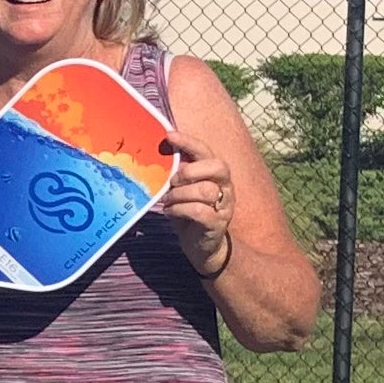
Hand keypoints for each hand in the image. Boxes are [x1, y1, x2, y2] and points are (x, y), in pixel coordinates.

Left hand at [159, 129, 232, 269]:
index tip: (169, 136)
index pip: (206, 151)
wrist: (203, 246)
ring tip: (169, 201)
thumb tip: (158, 156)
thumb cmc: (189, 213)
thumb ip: (177, 175)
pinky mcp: (218, 223)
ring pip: (205, 190)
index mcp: (215, 174)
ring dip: (180, 194)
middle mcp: (225, 186)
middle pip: (217, 166)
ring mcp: (224, 205)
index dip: (189, 142)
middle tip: (173, 182)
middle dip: (189, 171)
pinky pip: (199, 211)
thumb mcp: (182, 191)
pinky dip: (179, 210)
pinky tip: (170, 212)